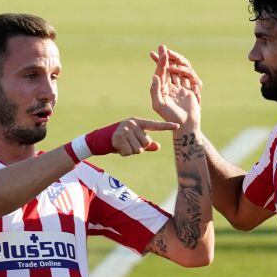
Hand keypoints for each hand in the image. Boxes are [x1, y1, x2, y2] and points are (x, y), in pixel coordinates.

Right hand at [64, 118, 178, 161]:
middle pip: (146, 143)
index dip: (166, 126)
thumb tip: (158, 147)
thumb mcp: (133, 140)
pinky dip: (124, 154)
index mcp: (138, 122)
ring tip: (122, 145)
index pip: (154, 125)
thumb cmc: (118, 140)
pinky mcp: (118, 137)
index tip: (178, 125)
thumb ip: (146, 143)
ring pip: (138, 149)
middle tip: (128, 144)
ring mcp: (125, 129)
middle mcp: (132, 124)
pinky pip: (129, 152)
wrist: (98, 140)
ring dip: (131, 151)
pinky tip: (118, 148)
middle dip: (138, 148)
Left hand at [149, 44, 199, 127]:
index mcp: (163, 89)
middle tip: (162, 47)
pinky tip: (183, 72)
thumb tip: (155, 76)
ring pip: (181, 70)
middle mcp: (172, 87)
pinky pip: (191, 78)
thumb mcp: (158, 104)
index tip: (159, 52)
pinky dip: (188, 74)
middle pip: (170, 67)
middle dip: (167, 57)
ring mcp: (182, 88)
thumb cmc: (170, 117)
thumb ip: (155, 90)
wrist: (186, 126)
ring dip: (177, 64)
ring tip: (173, 60)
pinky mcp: (192, 90)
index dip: (160, 62)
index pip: (161, 72)